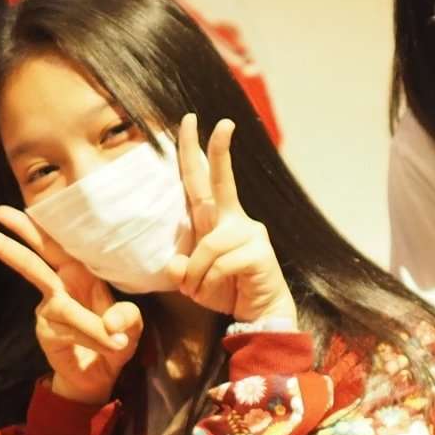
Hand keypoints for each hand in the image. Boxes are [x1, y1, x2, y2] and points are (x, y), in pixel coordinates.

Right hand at [0, 204, 142, 404]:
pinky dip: (95, 340)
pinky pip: (72, 332)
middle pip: (31, 262)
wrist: (100, 376)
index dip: (38, 226)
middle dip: (8, 245)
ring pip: (66, 308)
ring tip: (116, 341)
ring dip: (93, 326)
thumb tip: (111, 324)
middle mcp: (60, 287)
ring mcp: (49, 310)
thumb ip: (128, 318)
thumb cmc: (115, 339)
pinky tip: (111, 348)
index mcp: (80, 273)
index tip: (20, 208)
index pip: (56, 244)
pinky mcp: (46, 333)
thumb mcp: (132, 326)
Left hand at [166, 113, 294, 326]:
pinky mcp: (258, 251)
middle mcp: (234, 219)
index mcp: (216, 219)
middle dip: (218, 150)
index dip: (193, 150)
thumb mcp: (193, 280)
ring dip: (197, 273)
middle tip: (222, 122)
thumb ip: (181, 268)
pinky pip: (220, 263)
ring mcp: (249, 233)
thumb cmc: (226, 290)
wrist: (258, 314)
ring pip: (208, 245)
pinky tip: (217, 291)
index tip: (189, 120)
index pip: (201, 180)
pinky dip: (210, 282)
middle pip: (220, 181)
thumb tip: (175, 264)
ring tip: (199, 290)